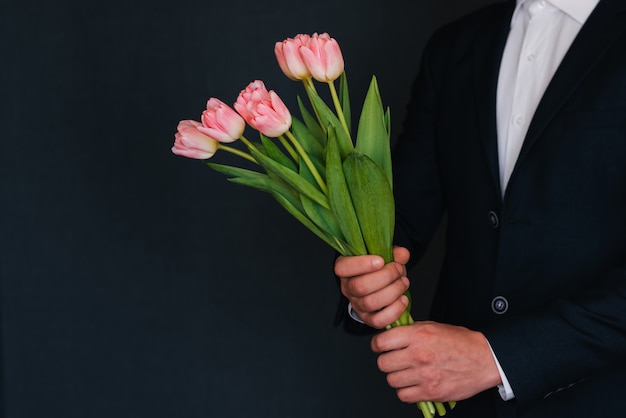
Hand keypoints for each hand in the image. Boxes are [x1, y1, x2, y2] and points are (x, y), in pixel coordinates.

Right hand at [334, 246, 410, 328]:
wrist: (382, 284)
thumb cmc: (380, 268)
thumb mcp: (385, 255)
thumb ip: (393, 252)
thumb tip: (402, 254)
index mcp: (345, 269)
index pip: (342, 268)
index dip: (361, 264)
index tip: (380, 261)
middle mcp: (348, 288)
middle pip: (360, 286)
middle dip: (385, 277)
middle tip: (398, 269)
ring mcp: (356, 305)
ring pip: (370, 303)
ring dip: (393, 291)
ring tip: (403, 282)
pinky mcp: (368, 318)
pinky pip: (377, 321)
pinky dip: (394, 311)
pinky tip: (402, 299)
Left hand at [371, 321, 501, 402]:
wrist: (485, 359)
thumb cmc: (461, 342)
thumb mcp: (433, 326)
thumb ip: (410, 330)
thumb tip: (391, 333)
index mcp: (418, 336)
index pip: (381, 342)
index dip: (378, 345)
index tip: (381, 347)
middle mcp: (419, 356)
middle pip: (383, 363)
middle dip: (387, 361)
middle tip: (394, 359)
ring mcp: (424, 376)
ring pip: (391, 380)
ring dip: (396, 376)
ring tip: (406, 372)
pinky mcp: (431, 392)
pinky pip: (404, 396)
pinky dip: (406, 391)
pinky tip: (413, 383)